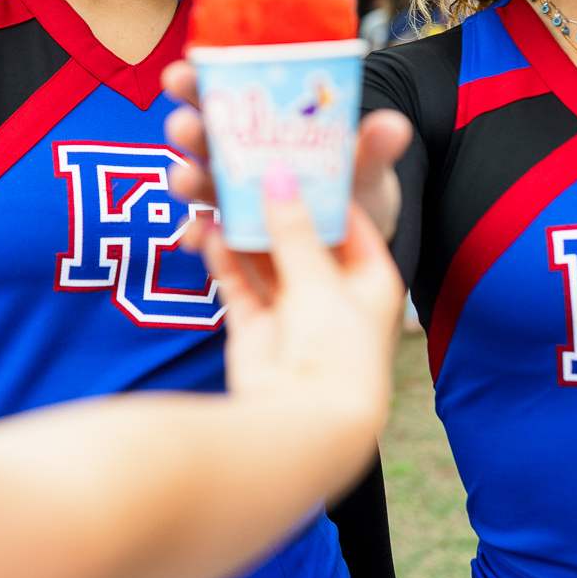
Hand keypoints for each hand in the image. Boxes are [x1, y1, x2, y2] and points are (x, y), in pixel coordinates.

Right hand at [161, 60, 411, 241]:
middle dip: (188, 126)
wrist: (362, 240)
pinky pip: (211, 237)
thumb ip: (373, 148)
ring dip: (188, 178)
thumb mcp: (365, 165)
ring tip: (185, 178)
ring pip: (201, 183)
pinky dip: (200, 236)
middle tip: (183, 123)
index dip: (200, 77)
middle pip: (204, 135)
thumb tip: (394, 126)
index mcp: (266, 125)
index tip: (187, 63)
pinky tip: (195, 237)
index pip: (226, 91)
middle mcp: (242, 156)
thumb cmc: (355, 188)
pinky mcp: (236, 238)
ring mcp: (234, 198)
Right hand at [201, 165, 403, 442]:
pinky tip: (205, 226)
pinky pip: (238, 283)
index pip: (349, 222)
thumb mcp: (320, 279)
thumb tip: (278, 176)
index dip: (323, 188)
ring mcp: (292, 314)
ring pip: (265, 258)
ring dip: (243, 227)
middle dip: (275, 205)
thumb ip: (295, 228)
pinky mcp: (256, 331)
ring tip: (217, 186)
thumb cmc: (335, 352)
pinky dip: (223, 256)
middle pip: (301, 238)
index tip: (295, 152)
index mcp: (371, 280)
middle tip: (247, 163)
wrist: (304, 425)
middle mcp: (332, 295)